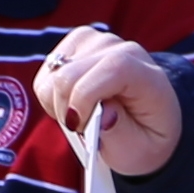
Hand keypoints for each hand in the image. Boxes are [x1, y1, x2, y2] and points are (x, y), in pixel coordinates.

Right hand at [34, 27, 179, 175]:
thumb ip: (121, 133)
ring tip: (80, 117)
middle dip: (68, 110)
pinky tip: (71, 105)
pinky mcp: (76, 44)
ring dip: (59, 105)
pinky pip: (46, 74)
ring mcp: (96, 42)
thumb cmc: (143, 138)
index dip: (86, 96)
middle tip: (82, 130)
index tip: (77, 125)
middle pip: (72, 72)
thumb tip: (103, 113)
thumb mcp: (139, 150)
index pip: (115, 67)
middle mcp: (121, 50)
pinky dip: (51, 97)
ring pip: (54, 74)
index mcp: (147, 75)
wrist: (147, 121)